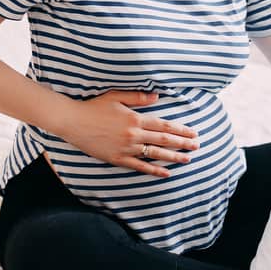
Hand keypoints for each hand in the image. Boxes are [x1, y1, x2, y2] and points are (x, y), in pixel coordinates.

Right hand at [55, 90, 198, 176]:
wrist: (73, 121)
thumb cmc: (94, 106)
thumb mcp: (116, 96)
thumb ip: (137, 97)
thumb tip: (157, 97)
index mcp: (135, 118)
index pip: (164, 125)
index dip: (180, 130)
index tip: (193, 132)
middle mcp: (133, 134)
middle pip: (164, 140)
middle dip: (183, 143)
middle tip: (197, 146)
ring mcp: (126, 148)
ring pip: (155, 154)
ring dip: (173, 157)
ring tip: (187, 159)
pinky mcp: (118, 159)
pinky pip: (140, 166)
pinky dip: (154, 170)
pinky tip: (166, 173)